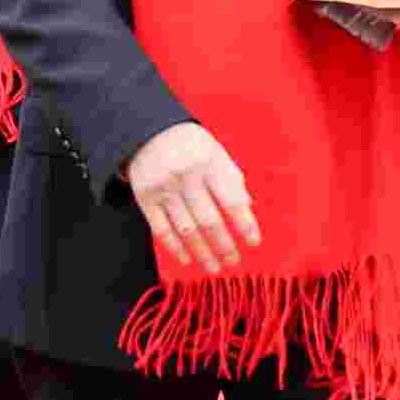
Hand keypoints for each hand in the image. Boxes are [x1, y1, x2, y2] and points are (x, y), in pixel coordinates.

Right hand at [123, 122, 259, 275]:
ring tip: (214, 268)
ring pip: (186, 229)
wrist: (148, 132)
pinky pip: (161, 230)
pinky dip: (175, 248)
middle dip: (224, 245)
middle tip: (234, 262)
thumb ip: (232, 179)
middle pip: (209, 220)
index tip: (254, 243)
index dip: (245, 224)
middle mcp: (186, 176)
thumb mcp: (216, 152)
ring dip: (202, 253)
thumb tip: (248, 209)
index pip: (231, 200)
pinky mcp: (145, 198)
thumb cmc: (191, 146)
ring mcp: (164, 188)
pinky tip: (187, 260)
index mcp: (209, 163)